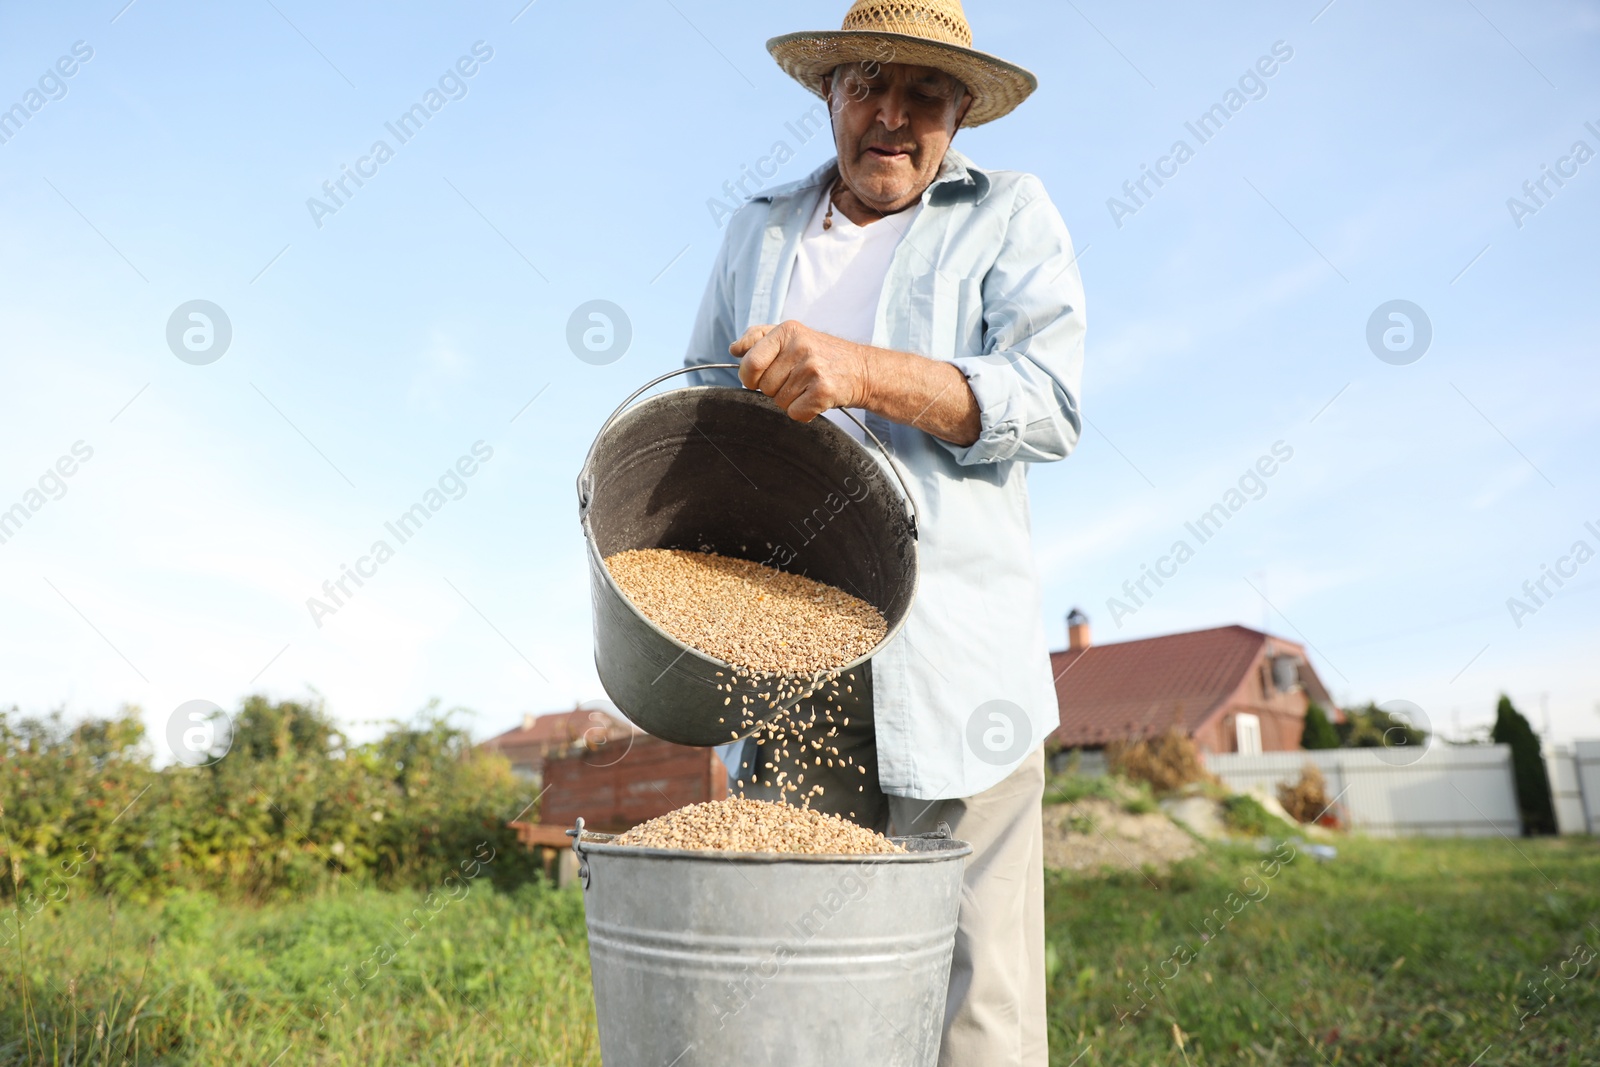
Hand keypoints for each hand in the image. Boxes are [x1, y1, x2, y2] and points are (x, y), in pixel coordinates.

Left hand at [729, 321, 871, 422]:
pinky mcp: (823, 390)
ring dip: (790, 400)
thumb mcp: (791, 335)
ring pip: (778, 401)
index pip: (750, 363)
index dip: (750, 377)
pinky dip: (803, 411)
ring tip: (807, 386)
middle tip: (794, 379)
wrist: (861, 369)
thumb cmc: (821, 354)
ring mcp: (812, 368)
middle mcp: (800, 346)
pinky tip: (815, 398)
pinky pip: (794, 412)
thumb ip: (759, 338)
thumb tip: (734, 349)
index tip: (761, 376)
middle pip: (763, 386)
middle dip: (773, 389)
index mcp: (786, 330)